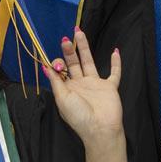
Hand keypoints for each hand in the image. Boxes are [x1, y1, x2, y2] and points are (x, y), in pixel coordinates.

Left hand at [45, 30, 124, 152]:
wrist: (100, 129)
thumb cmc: (79, 116)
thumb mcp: (62, 98)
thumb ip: (56, 81)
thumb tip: (44, 66)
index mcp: (67, 88)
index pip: (60, 70)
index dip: (57, 64)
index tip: (58, 65)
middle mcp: (80, 84)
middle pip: (73, 62)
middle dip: (69, 50)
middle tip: (65, 38)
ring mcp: (96, 85)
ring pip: (90, 62)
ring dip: (85, 48)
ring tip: (80, 32)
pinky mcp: (110, 87)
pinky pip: (114, 73)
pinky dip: (116, 63)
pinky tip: (115, 51)